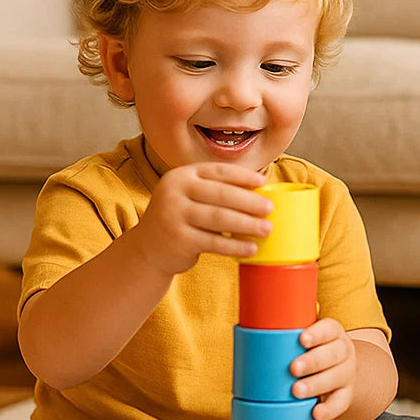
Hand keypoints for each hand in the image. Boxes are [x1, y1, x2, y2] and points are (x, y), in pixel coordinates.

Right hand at [132, 163, 271, 275]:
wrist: (149, 247)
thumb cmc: (182, 218)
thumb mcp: (191, 196)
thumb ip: (216, 191)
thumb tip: (260, 194)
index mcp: (182, 175)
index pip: (218, 172)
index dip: (242, 176)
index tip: (262, 183)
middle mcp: (175, 191)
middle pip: (221, 194)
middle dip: (249, 202)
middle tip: (269, 209)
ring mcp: (174, 215)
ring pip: (219, 218)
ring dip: (247, 224)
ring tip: (266, 229)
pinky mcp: (178, 239)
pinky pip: (214, 242)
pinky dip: (235, 246)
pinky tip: (251, 248)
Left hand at [289, 318, 356, 419]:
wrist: (337, 371)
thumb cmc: (309, 353)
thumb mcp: (303, 343)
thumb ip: (282, 341)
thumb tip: (243, 345)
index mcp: (332, 333)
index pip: (328, 329)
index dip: (317, 334)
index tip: (301, 339)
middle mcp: (343, 352)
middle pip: (333, 354)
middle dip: (313, 361)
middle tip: (293, 368)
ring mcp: (347, 374)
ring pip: (337, 377)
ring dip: (316, 384)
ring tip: (296, 391)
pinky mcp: (346, 394)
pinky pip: (341, 402)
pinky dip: (329, 409)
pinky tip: (316, 413)